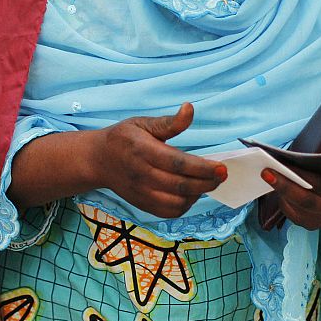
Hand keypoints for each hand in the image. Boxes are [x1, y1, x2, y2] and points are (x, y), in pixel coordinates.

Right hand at [91, 103, 224, 218]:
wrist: (98, 160)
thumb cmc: (123, 138)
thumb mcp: (142, 123)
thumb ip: (169, 122)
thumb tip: (189, 109)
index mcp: (143, 151)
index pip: (177, 163)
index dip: (202, 168)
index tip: (221, 167)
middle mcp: (141, 175)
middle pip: (180, 186)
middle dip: (207, 182)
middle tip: (221, 175)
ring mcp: (141, 193)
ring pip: (177, 203)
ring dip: (197, 194)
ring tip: (206, 182)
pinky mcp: (142, 204)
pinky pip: (169, 212)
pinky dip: (185, 205)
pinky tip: (191, 193)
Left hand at [259, 147, 320, 230]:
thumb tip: (300, 157)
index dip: (303, 175)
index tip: (284, 164)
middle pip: (306, 200)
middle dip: (284, 186)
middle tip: (266, 172)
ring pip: (295, 208)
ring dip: (279, 191)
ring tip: (266, 175)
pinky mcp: (310, 224)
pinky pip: (291, 212)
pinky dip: (281, 198)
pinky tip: (273, 185)